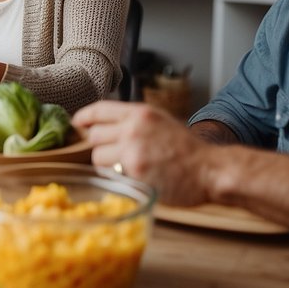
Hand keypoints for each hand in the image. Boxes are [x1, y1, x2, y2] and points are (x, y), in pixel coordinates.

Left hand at [72, 101, 210, 205]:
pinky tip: (136, 177)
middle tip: (114, 154)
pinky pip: (110, 175)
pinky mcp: (133, 172)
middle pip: (94, 136)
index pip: (99, 109)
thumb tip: (103, 126)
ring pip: (97, 157)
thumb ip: (133, 122)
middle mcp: (133, 128)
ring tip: (128, 167)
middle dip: (99, 146)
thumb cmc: (187, 150)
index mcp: (140, 113)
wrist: (211, 170)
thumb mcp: (160, 122)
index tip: (77, 124)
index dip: (84, 117)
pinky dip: (118, 178)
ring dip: (106, 164)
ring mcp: (132, 150)